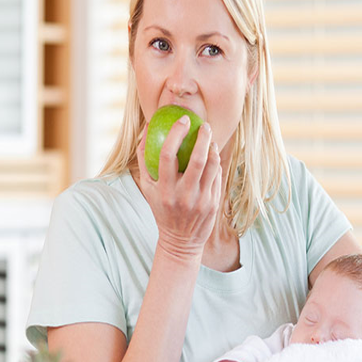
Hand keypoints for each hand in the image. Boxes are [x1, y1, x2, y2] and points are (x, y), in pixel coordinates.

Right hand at [136, 117, 221, 261]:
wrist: (180, 241)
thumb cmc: (161, 208)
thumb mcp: (148, 187)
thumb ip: (144, 158)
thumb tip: (146, 129)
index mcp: (163, 190)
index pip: (167, 155)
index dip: (176, 133)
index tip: (183, 120)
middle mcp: (183, 195)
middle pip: (196, 159)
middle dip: (203, 137)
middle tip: (204, 125)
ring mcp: (201, 201)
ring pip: (212, 166)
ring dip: (213, 149)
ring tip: (210, 141)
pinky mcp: (214, 204)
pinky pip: (217, 177)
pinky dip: (216, 164)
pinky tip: (213, 158)